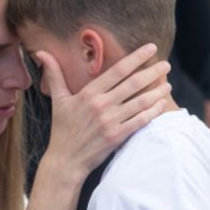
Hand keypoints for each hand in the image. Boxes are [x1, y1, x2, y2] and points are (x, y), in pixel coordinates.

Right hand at [36, 43, 170, 177]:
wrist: (66, 160)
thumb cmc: (62, 129)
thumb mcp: (58, 100)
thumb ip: (54, 74)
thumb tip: (41, 52)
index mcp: (89, 93)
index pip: (117, 71)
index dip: (136, 58)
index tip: (151, 48)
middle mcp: (101, 105)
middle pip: (133, 84)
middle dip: (152, 72)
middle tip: (166, 65)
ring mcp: (110, 121)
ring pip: (140, 102)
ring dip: (157, 92)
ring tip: (167, 84)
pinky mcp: (117, 136)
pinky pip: (140, 121)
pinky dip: (153, 111)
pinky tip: (161, 104)